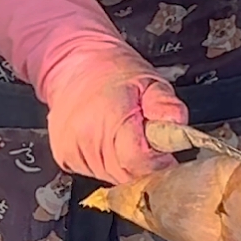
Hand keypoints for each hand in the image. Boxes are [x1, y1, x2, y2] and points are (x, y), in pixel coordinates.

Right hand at [36, 36, 188, 184]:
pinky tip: (106, 139)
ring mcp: (72, 149)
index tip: (163, 147)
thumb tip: (177, 123)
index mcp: (111, 118)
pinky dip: (106, 161)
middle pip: (128, 174)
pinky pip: (94, 173)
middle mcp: (87, 137)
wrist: (73, 63)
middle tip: (144, 136)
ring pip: (112, 177)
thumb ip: (165, 104)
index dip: (158, 158)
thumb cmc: (112, 70)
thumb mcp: (149, 79)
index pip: (140, 161)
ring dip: (124, 162)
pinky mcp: (63, 157)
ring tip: (123, 132)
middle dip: (143, 161)